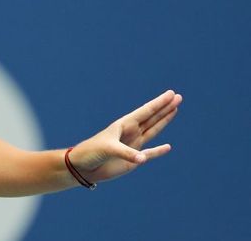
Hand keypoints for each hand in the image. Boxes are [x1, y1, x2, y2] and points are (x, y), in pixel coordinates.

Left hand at [68, 90, 182, 183]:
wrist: (82, 167)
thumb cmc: (90, 152)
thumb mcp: (108, 149)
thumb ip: (126, 153)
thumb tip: (142, 158)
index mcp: (123, 125)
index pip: (146, 111)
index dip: (159, 103)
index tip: (171, 94)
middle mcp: (130, 133)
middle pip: (152, 117)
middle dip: (165, 108)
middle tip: (179, 97)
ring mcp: (132, 145)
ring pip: (153, 130)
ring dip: (164, 121)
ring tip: (175, 110)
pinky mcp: (133, 159)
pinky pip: (150, 153)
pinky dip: (159, 151)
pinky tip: (168, 147)